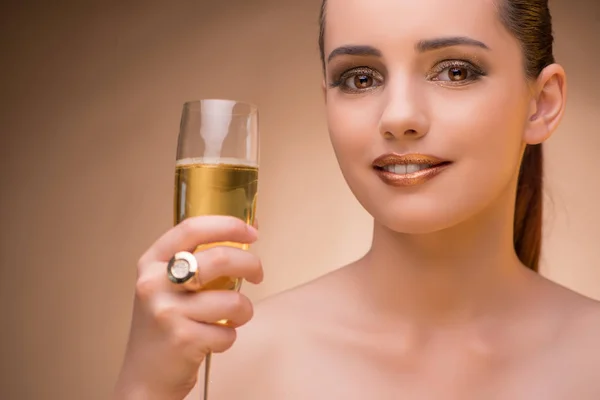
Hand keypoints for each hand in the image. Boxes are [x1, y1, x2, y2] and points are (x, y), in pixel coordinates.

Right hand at [113, 216, 261, 398]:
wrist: (144, 376)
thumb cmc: (164, 325)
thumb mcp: (168, 284)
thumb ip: (199, 258)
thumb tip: (247, 230)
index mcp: (151, 262)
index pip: (192, 228)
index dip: (228, 225)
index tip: (252, 231)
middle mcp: (154, 283)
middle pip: (220, 258)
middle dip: (251, 265)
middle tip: (257, 274)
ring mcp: (167, 312)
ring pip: (232, 300)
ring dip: (244, 310)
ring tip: (234, 316)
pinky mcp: (182, 339)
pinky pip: (228, 331)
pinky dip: (230, 336)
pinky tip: (213, 337)